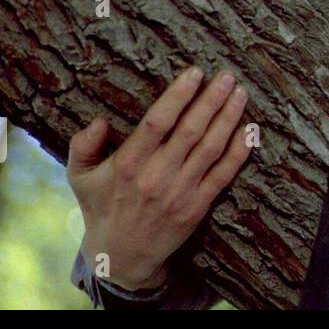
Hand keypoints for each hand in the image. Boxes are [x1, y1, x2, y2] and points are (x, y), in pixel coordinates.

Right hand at [66, 66, 253, 290]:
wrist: (122, 256)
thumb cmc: (101, 208)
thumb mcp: (79, 177)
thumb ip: (83, 145)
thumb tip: (100, 121)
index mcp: (128, 164)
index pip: (157, 121)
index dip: (179, 95)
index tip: (195, 72)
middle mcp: (157, 176)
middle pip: (191, 130)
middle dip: (212, 99)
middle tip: (227, 75)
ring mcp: (181, 192)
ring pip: (211, 148)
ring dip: (228, 118)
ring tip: (240, 94)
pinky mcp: (198, 206)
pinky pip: (223, 174)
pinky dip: (238, 151)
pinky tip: (249, 130)